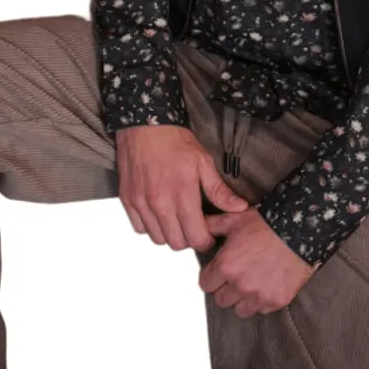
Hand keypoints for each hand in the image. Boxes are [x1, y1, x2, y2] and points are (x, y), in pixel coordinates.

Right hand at [115, 124, 248, 251]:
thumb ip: (219, 190)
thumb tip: (240, 208)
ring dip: (169, 234)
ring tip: (176, 219)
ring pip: (158, 239)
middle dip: (189, 239)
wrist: (144, 124)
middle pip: (177, 244)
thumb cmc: (175, 140)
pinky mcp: (128, 200)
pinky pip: (139, 228)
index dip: (206, 241)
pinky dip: (150, 226)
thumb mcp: (203, 161)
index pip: (196, 238)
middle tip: (193, 226)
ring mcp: (142, 203)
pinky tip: (159, 213)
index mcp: (183, 194)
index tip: (209, 234)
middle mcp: (160, 203)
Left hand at [198, 207, 317, 317]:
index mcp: (226, 266)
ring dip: (242, 299)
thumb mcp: (235, 219)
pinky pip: (261, 310)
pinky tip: (266, 284)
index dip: (211, 276)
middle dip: (225, 288)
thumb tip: (199, 226)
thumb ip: (213, 225)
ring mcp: (258, 296)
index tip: (217, 271)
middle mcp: (240, 285)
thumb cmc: (267, 223)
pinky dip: (261, 301)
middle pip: (221, 299)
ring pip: (240, 309)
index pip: (205, 284)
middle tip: (235, 276)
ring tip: (250, 282)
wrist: (300, 230)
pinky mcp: (276, 301)